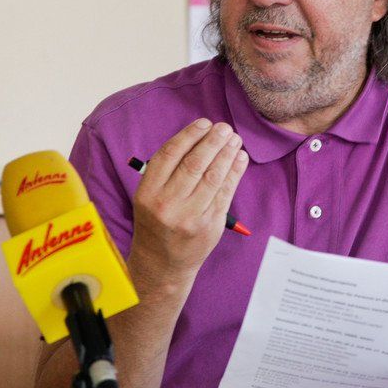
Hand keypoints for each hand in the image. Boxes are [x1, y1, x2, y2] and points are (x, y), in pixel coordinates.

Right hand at [130, 118, 248, 278]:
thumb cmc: (157, 222)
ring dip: (227, 154)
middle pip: (194, 163)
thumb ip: (168, 170)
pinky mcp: (210, 226)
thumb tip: (200, 138)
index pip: (169, 155)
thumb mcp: (149, 196)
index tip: (203, 123)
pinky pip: (225, 194)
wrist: (162, 263)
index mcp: (147, 192)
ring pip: (213, 177)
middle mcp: (167, 204)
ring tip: (234, 140)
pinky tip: (239, 159)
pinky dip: (234, 173)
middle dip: (212, 142)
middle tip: (224, 128)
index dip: (189, 135)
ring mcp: (190, 217)